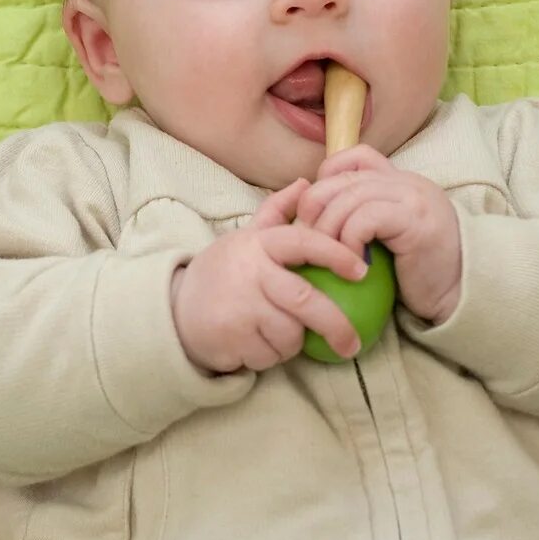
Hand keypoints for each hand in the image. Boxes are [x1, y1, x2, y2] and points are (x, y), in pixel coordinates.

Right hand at [170, 178, 371, 373]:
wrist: (176, 309)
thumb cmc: (224, 272)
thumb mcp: (246, 238)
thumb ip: (276, 213)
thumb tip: (305, 182)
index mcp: (259, 244)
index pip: (303, 242)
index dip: (336, 254)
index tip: (362, 270)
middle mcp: (250, 271)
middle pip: (304, 301)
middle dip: (335, 325)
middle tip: (352, 344)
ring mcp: (240, 306)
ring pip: (290, 335)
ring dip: (291, 343)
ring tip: (273, 332)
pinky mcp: (232, 337)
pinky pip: (270, 356)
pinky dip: (270, 357)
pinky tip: (252, 344)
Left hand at [297, 146, 461, 322]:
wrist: (462, 293)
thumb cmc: (420, 274)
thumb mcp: (389, 239)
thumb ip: (366, 219)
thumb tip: (316, 218)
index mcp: (400, 182)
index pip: (355, 157)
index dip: (326, 177)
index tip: (318, 212)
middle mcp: (407, 183)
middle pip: (343, 178)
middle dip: (314, 207)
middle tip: (308, 238)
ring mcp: (413, 198)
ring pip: (349, 197)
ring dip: (328, 229)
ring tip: (328, 256)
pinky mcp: (415, 221)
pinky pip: (365, 219)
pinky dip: (348, 240)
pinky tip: (352, 264)